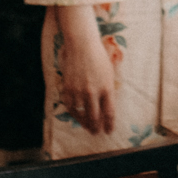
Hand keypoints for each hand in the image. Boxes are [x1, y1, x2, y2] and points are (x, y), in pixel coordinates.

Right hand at [51, 5, 116, 136]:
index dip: (109, 125)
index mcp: (107, 88)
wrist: (81, 45)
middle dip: (96, 128)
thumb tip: (106, 108)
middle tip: (96, 133)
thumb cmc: (98, 57)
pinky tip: (77, 116)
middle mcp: (93, 92)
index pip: (109, 113)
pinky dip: (73, 114)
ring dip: (84, 123)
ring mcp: (79, 91)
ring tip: (87, 127)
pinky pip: (70, 106)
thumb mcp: (109, 74)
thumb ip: (108, 91)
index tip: (109, 131)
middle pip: (95, 117)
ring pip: (81, 114)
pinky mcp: (68, 88)